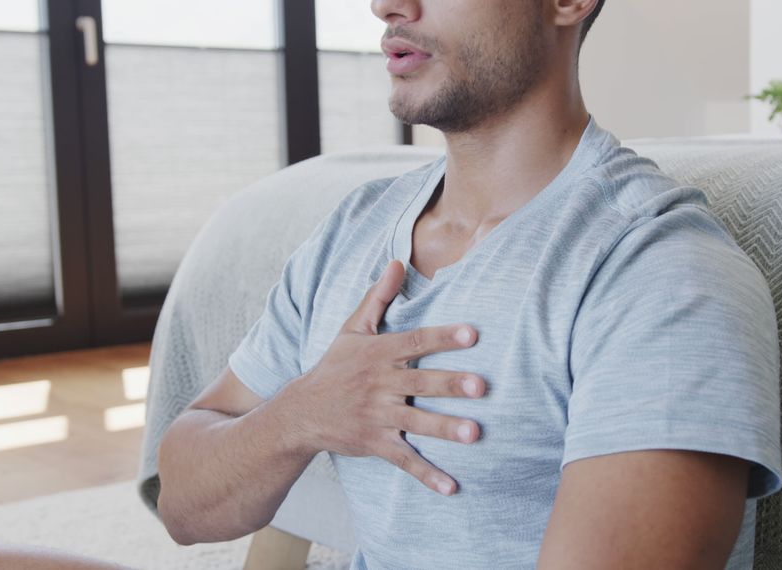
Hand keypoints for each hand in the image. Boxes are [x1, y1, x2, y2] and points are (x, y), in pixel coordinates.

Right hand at [290, 260, 483, 495]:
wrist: (300, 413)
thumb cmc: (334, 367)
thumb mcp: (351, 328)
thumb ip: (378, 297)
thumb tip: (397, 261)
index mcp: (378, 354)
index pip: (415, 341)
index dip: (443, 337)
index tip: (472, 334)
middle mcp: (380, 385)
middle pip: (420, 383)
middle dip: (449, 385)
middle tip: (481, 386)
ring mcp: (377, 417)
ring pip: (416, 423)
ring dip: (445, 429)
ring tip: (474, 434)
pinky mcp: (375, 444)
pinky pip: (404, 460)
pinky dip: (427, 475)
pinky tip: (452, 487)